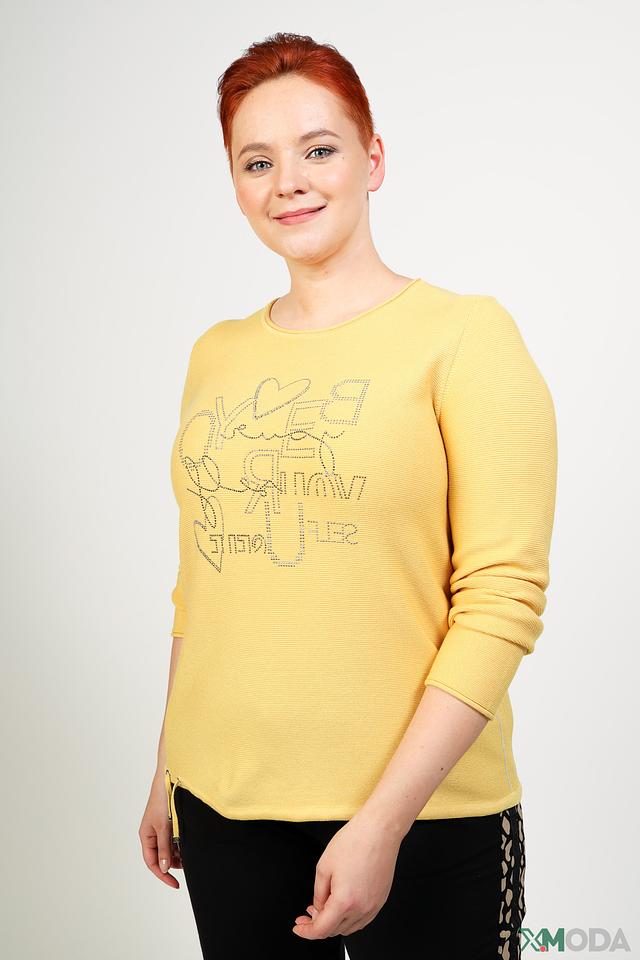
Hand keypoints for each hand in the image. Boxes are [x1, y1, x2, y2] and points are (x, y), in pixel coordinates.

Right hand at [139, 769, 181, 888]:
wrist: (171, 776)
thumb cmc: (163, 799)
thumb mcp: (164, 826)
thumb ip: (164, 848)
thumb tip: (163, 868)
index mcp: (146, 835)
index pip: (152, 863)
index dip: (163, 875)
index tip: (176, 884)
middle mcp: (153, 833)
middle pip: (162, 858)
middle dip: (173, 863)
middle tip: (188, 864)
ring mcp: (163, 828)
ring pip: (170, 849)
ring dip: (179, 854)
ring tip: (190, 851)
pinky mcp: (172, 822)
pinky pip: (176, 839)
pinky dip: (182, 844)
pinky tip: (190, 842)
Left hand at [292, 810, 400, 938]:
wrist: (380, 830)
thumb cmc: (355, 841)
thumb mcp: (324, 866)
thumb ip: (318, 893)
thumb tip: (318, 908)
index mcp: (345, 901)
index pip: (321, 930)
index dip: (306, 932)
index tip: (298, 927)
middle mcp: (362, 908)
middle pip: (335, 931)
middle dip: (318, 925)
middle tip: (307, 913)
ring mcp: (373, 906)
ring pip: (348, 928)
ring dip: (334, 922)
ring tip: (324, 906)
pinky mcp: (381, 900)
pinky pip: (362, 920)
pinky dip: (348, 918)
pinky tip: (341, 905)